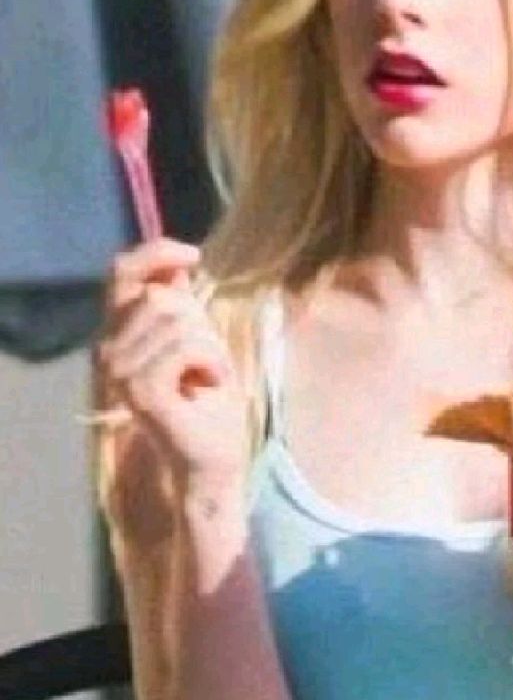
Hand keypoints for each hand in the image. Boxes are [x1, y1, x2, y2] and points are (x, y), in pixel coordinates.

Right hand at [95, 238, 248, 542]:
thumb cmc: (207, 395)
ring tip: (206, 374)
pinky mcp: (141, 391)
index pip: (121, 272)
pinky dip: (211, 360)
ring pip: (177, 320)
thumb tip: (177, 263)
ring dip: (209, 344)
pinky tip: (209, 383)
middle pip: (160, 297)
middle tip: (206, 357)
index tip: (193, 255)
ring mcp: (119, 373)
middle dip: (198, 320)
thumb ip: (180, 303)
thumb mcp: (197, 336)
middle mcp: (108, 350)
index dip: (155, 253)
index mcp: (118, 332)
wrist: (212, 453)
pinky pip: (186, 346)